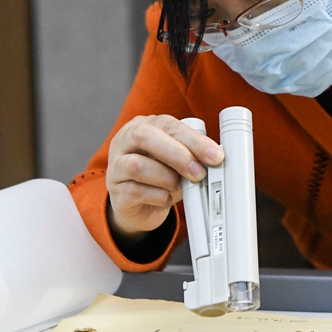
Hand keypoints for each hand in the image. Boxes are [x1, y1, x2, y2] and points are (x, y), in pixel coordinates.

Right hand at [105, 115, 224, 237]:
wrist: (139, 206)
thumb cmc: (160, 177)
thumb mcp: (177, 161)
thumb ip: (191, 155)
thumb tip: (215, 159)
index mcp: (143, 125)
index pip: (167, 124)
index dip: (193, 139)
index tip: (216, 155)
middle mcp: (124, 141)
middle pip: (143, 136)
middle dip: (177, 154)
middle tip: (199, 173)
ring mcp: (115, 166)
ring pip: (136, 165)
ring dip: (166, 178)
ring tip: (178, 186)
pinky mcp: (115, 191)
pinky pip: (134, 191)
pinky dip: (158, 196)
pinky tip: (166, 198)